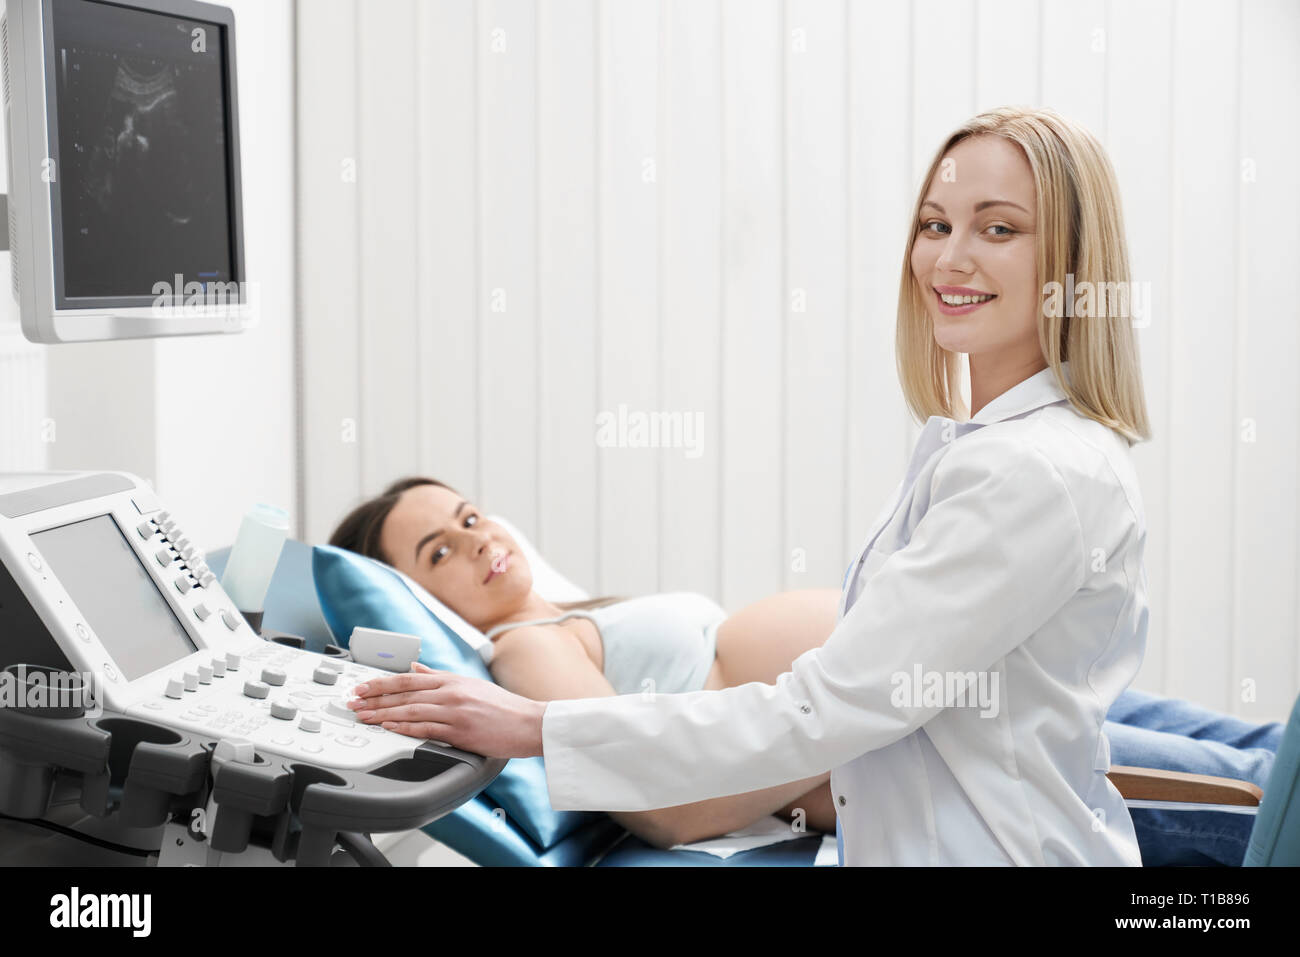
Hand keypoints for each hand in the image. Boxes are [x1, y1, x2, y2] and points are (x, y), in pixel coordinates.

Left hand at [347, 663, 546, 758]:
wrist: (528, 722)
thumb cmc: (502, 707)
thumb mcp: (469, 685)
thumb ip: (438, 676)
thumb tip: (414, 666)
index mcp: (451, 680)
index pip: (408, 678)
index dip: (381, 683)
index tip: (362, 687)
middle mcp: (451, 692)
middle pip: (404, 693)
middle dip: (374, 698)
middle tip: (353, 703)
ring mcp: (455, 711)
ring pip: (411, 710)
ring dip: (383, 714)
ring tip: (364, 717)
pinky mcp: (460, 730)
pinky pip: (426, 728)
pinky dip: (405, 728)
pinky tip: (389, 728)